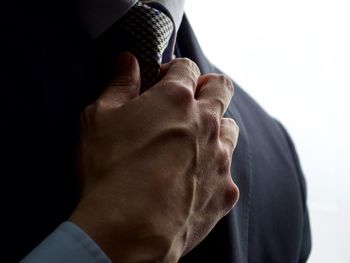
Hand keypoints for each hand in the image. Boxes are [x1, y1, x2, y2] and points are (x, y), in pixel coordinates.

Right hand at [69, 53, 238, 261]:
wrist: (129, 233)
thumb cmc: (109, 171)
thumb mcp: (99, 118)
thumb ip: (118, 84)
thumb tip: (127, 61)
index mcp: (176, 100)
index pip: (186, 67)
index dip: (173, 69)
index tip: (161, 82)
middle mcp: (206, 124)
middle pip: (221, 88)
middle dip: (207, 87)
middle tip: (187, 102)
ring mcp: (221, 158)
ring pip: (230, 129)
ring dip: (214, 128)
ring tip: (191, 143)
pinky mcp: (226, 191)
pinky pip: (227, 171)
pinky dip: (213, 169)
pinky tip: (191, 181)